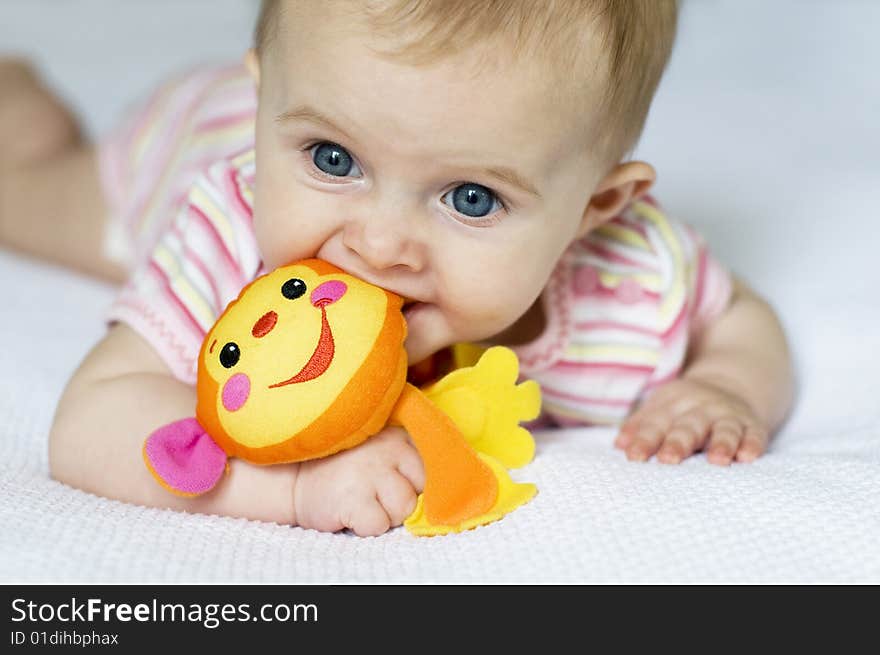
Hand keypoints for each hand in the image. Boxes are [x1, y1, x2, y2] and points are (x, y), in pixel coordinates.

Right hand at [292, 427, 424, 535]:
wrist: (295, 478)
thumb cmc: (346, 467)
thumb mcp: (381, 448)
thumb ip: (408, 457)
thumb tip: (442, 489)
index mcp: (398, 436)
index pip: (432, 468)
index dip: (414, 482)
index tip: (394, 480)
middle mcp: (388, 449)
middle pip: (421, 490)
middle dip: (402, 498)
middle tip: (375, 492)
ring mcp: (370, 473)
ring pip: (404, 509)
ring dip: (386, 514)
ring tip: (364, 501)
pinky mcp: (352, 498)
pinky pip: (379, 525)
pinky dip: (366, 526)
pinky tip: (351, 511)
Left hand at [614, 376, 769, 465]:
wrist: (731, 384)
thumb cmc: (685, 407)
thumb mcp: (661, 408)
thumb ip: (640, 426)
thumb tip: (619, 445)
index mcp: (673, 405)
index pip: (656, 423)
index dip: (644, 439)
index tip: (633, 457)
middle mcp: (700, 409)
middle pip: (688, 426)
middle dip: (678, 442)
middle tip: (668, 459)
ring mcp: (728, 416)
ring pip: (724, 429)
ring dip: (721, 444)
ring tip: (717, 460)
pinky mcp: (752, 425)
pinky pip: (754, 434)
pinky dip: (753, 444)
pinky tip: (749, 456)